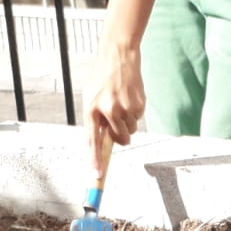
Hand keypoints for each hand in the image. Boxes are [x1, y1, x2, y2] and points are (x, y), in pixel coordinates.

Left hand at [86, 41, 143, 169]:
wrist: (119, 55)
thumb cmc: (103, 78)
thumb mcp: (92, 96)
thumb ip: (96, 119)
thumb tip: (104, 143)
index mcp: (92, 108)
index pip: (92, 140)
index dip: (94, 159)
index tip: (97, 175)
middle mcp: (108, 109)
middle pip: (120, 139)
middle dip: (120, 136)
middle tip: (116, 121)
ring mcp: (124, 107)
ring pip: (130, 130)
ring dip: (127, 122)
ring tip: (121, 101)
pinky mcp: (139, 104)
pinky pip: (138, 119)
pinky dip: (135, 112)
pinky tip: (129, 97)